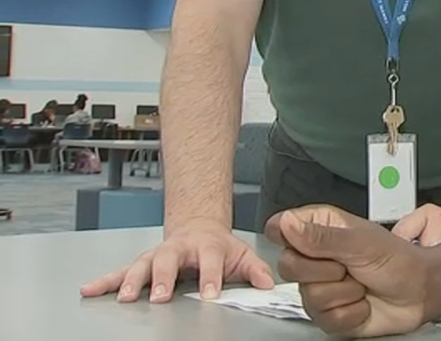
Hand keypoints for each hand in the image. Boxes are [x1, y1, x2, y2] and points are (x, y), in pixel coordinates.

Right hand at [79, 218, 274, 302]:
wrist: (199, 226)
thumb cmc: (219, 246)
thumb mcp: (242, 254)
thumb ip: (255, 270)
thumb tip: (268, 285)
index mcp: (206, 246)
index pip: (210, 262)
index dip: (211, 278)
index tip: (210, 295)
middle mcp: (178, 249)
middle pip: (168, 261)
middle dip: (162, 278)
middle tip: (159, 296)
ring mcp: (158, 255)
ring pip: (141, 265)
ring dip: (130, 281)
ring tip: (122, 297)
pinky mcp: (142, 263)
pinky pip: (120, 272)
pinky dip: (104, 281)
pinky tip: (89, 290)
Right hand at [266, 204, 440, 337]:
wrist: (420, 293)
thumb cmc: (400, 260)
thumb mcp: (362, 241)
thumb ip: (322, 235)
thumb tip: (287, 224)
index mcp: (322, 228)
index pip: (281, 227)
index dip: (288, 237)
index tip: (314, 244)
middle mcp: (316, 256)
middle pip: (289, 266)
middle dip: (327, 270)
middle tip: (351, 265)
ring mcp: (320, 286)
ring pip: (309, 296)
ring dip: (345, 293)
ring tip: (362, 283)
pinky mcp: (328, 312)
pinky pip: (325, 318)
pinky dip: (352, 312)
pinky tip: (364, 302)